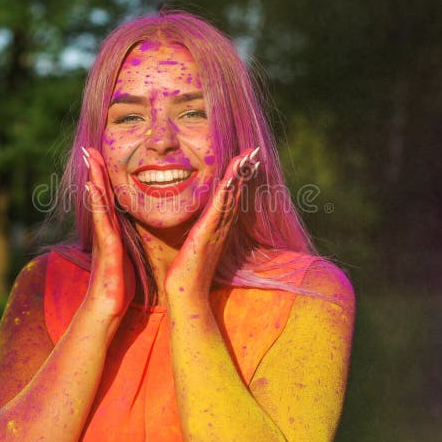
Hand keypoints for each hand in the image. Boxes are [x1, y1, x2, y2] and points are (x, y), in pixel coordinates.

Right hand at [81, 147, 135, 320]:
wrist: (108, 307)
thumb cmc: (119, 284)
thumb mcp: (126, 256)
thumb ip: (126, 241)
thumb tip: (132, 232)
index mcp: (113, 230)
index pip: (108, 198)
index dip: (105, 177)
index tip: (101, 156)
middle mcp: (106, 229)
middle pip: (100, 194)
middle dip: (95, 170)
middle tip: (89, 148)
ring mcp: (104, 237)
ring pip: (98, 202)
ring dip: (93, 179)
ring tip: (89, 157)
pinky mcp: (107, 247)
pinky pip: (102, 220)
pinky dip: (96, 202)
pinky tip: (93, 187)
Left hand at [165, 147, 260, 299]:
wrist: (187, 291)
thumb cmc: (189, 271)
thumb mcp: (197, 245)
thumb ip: (202, 232)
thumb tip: (201, 223)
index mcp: (220, 226)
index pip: (233, 196)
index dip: (241, 177)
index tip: (247, 159)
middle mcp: (222, 225)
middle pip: (237, 192)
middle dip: (246, 171)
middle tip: (254, 150)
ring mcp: (217, 229)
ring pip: (232, 197)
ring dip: (240, 176)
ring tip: (248, 156)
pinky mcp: (207, 233)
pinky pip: (218, 209)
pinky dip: (226, 193)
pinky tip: (230, 179)